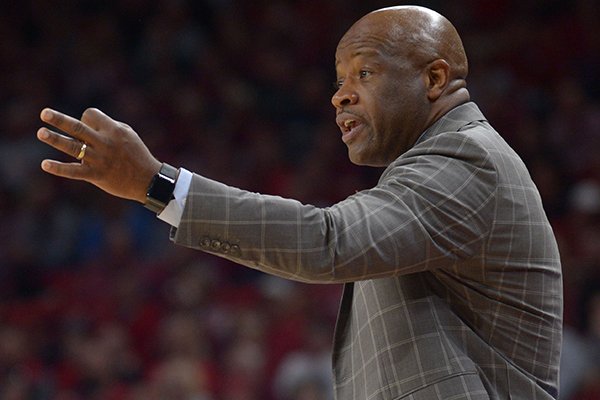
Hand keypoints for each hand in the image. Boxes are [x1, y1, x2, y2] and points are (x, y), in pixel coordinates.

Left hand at [37, 107, 161, 203]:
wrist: (148, 180)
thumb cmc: (137, 154)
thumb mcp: (128, 134)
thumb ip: (108, 126)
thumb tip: (86, 122)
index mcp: (114, 130)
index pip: (90, 115)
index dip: (85, 118)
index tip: (89, 128)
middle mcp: (105, 143)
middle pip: (78, 128)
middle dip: (60, 120)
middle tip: (44, 113)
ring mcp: (100, 159)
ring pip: (73, 147)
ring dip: (55, 139)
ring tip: (41, 132)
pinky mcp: (96, 175)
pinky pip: (74, 171)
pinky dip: (59, 168)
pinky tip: (45, 164)